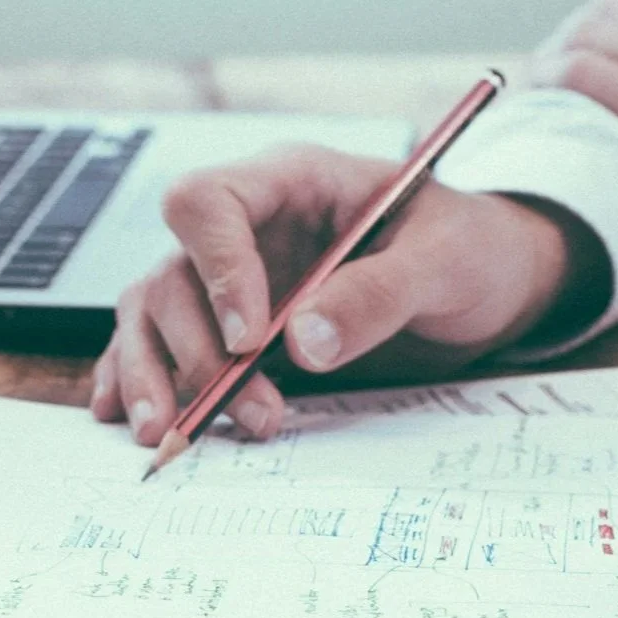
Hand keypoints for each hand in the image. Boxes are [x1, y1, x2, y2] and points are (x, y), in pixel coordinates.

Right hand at [90, 145, 606, 444]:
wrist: (490, 283)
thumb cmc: (471, 251)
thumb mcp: (445, 263)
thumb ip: (378, 294)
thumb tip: (302, 342)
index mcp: (291, 183)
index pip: (208, 203)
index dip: (216, 270)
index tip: (249, 339)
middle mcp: (246, 228)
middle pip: (171, 274)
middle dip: (196, 351)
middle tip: (250, 412)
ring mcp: (230, 279)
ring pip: (152, 314)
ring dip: (155, 376)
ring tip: (171, 434)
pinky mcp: (229, 327)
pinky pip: (161, 345)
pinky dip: (137, 380)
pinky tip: (127, 418)